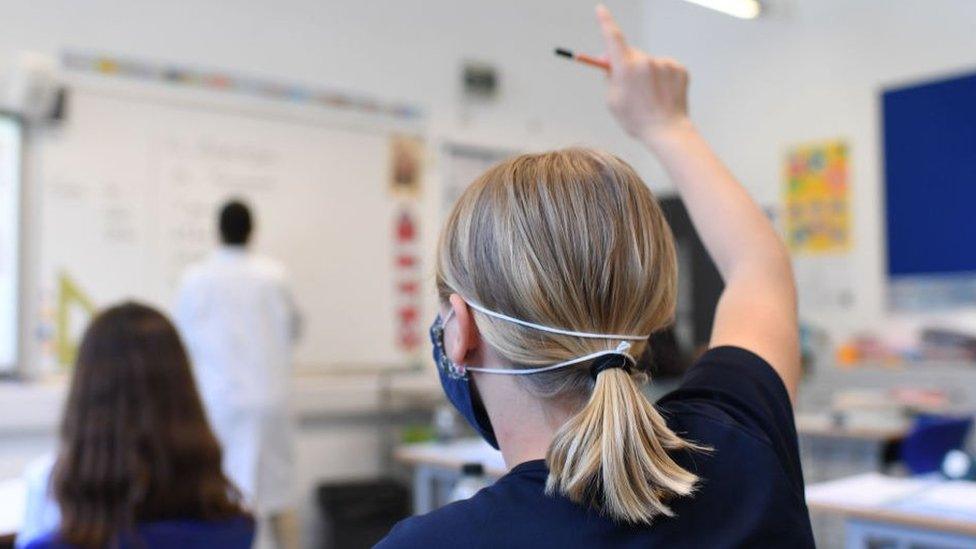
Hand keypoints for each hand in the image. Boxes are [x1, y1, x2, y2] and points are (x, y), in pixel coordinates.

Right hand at [596, 5, 691, 143]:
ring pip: (648, 62)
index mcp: (626, 68)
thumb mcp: (612, 101)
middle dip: (625, 62)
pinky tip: (661, 93)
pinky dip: (660, 77)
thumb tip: (610, 60)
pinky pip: (664, 67)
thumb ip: (609, 77)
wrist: (667, 131)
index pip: (613, 37)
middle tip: (623, 79)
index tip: (600, 9)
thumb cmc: (636, 119)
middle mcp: (646, 61)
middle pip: (630, 53)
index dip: (605, 21)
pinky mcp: (679, 69)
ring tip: (647, 96)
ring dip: (644, 73)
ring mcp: (665, 64)